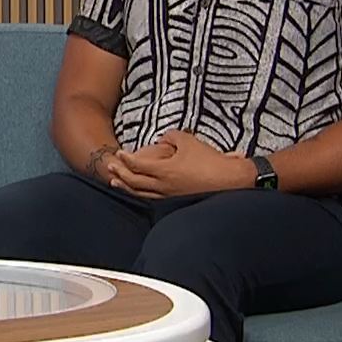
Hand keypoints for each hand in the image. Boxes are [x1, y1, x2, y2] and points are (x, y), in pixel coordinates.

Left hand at [103, 130, 252, 198]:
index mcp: (164, 171)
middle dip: (120, 174)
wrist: (231, 181)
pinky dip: (141, 195)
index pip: (137, 165)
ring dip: (126, 187)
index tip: (118, 153)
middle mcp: (163, 187)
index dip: (125, 159)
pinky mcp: (176, 203)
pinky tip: (138, 193)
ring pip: (141, 194)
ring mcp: (169, 197)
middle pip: (134, 181)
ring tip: (115, 183)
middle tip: (110, 167)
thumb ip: (172, 137)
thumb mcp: (190, 142)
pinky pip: (152, 200)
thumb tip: (163, 139)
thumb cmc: (211, 160)